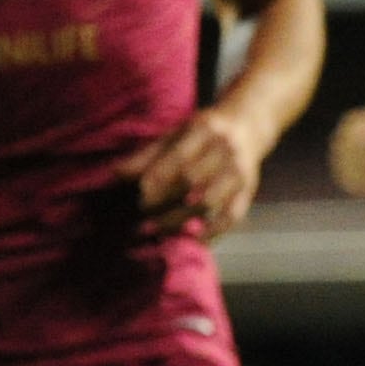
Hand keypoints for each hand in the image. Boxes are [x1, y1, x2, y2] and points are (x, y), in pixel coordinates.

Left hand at [124, 105, 271, 236]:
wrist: (247, 125)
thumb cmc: (203, 132)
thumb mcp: (175, 133)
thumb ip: (147, 155)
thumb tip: (115, 174)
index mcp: (203, 129)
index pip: (177, 160)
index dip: (156, 182)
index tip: (139, 200)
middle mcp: (225, 149)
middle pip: (191, 182)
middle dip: (164, 204)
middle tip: (143, 221)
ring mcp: (239, 171)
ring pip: (208, 202)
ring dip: (181, 220)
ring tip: (160, 231)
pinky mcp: (249, 189)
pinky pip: (232, 216)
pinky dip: (213, 231)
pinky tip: (193, 240)